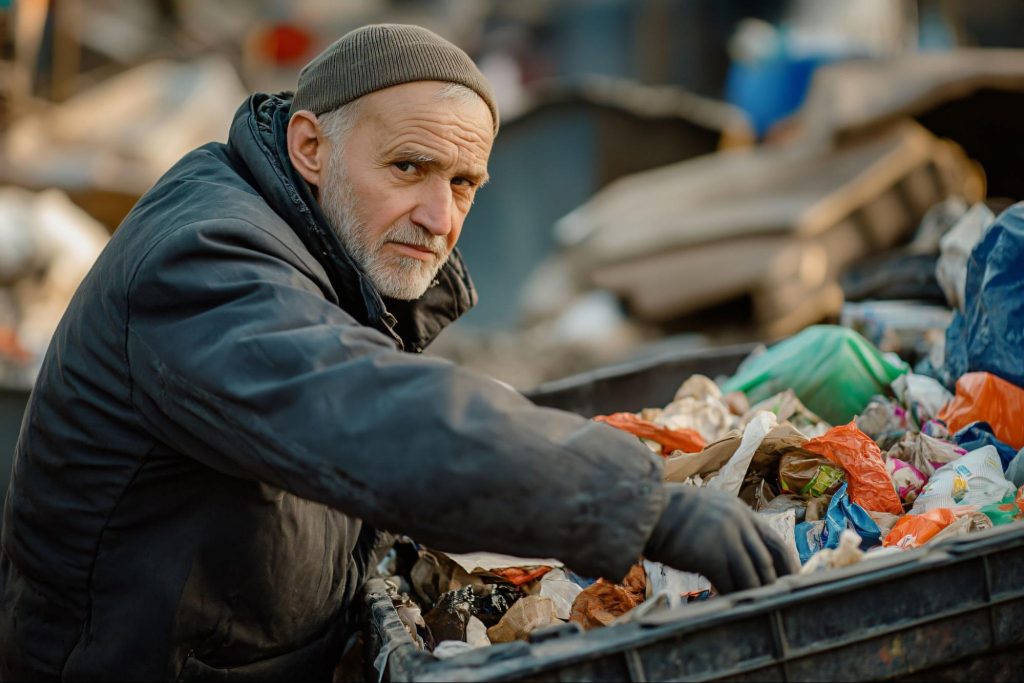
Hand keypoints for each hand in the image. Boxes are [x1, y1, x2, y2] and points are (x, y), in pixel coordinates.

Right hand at [643, 484, 797, 592]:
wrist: (646, 512)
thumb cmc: (671, 515)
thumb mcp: (708, 510)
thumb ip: (729, 526)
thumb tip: (743, 554)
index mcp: (740, 511)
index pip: (774, 541)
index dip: (787, 564)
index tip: (792, 582)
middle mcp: (739, 522)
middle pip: (768, 560)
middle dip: (774, 585)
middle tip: (778, 603)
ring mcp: (727, 538)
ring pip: (752, 575)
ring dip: (753, 595)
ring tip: (752, 609)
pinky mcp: (712, 555)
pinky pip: (730, 584)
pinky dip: (731, 598)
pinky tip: (727, 606)